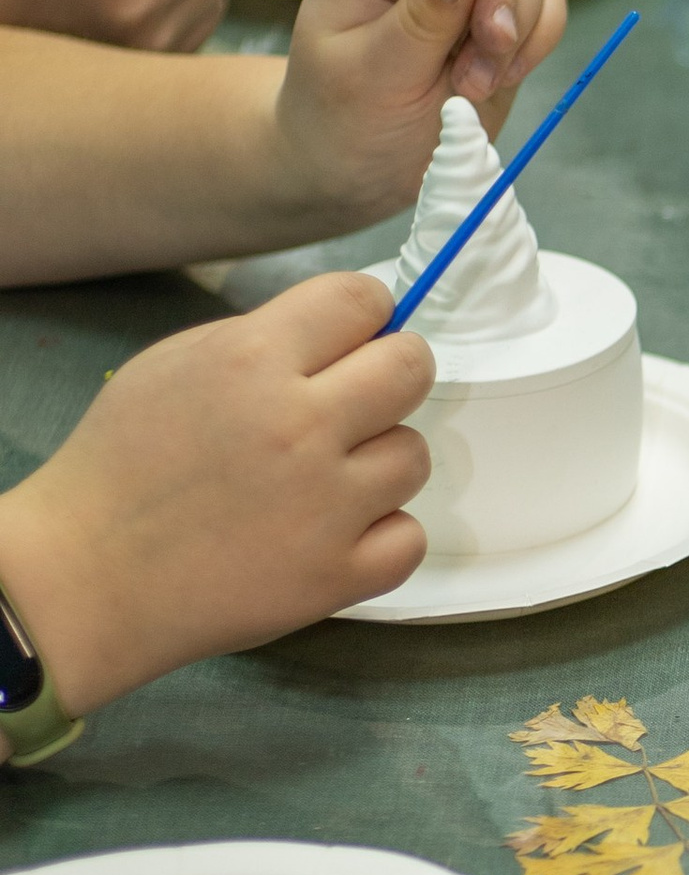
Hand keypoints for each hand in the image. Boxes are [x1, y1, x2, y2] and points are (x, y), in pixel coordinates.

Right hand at [0, 268, 431, 717]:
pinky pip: (408, 537)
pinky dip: (380, 536)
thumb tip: (342, 334)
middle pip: (412, 368)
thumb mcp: (172, 365)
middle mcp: (302, 425)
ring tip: (324, 482)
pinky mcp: (338, 575)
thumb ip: (261, 341)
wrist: (88, 574)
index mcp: (253, 360)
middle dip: (390, 377)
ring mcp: (327, 505)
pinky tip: (334, 534)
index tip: (351, 342)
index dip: (364, 316)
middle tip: (354, 405)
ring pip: (413, 455)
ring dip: (379, 463)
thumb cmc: (121, 464)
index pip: (361, 299)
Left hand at [272, 0, 567, 228]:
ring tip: (478, 83)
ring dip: (517, 23)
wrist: (361, 172)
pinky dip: (538, 39)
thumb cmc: (341, 119)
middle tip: (490, 42)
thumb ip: (415, 21)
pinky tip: (504, 75)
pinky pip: (545, 7)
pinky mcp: (502, 24)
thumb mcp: (366, 75)